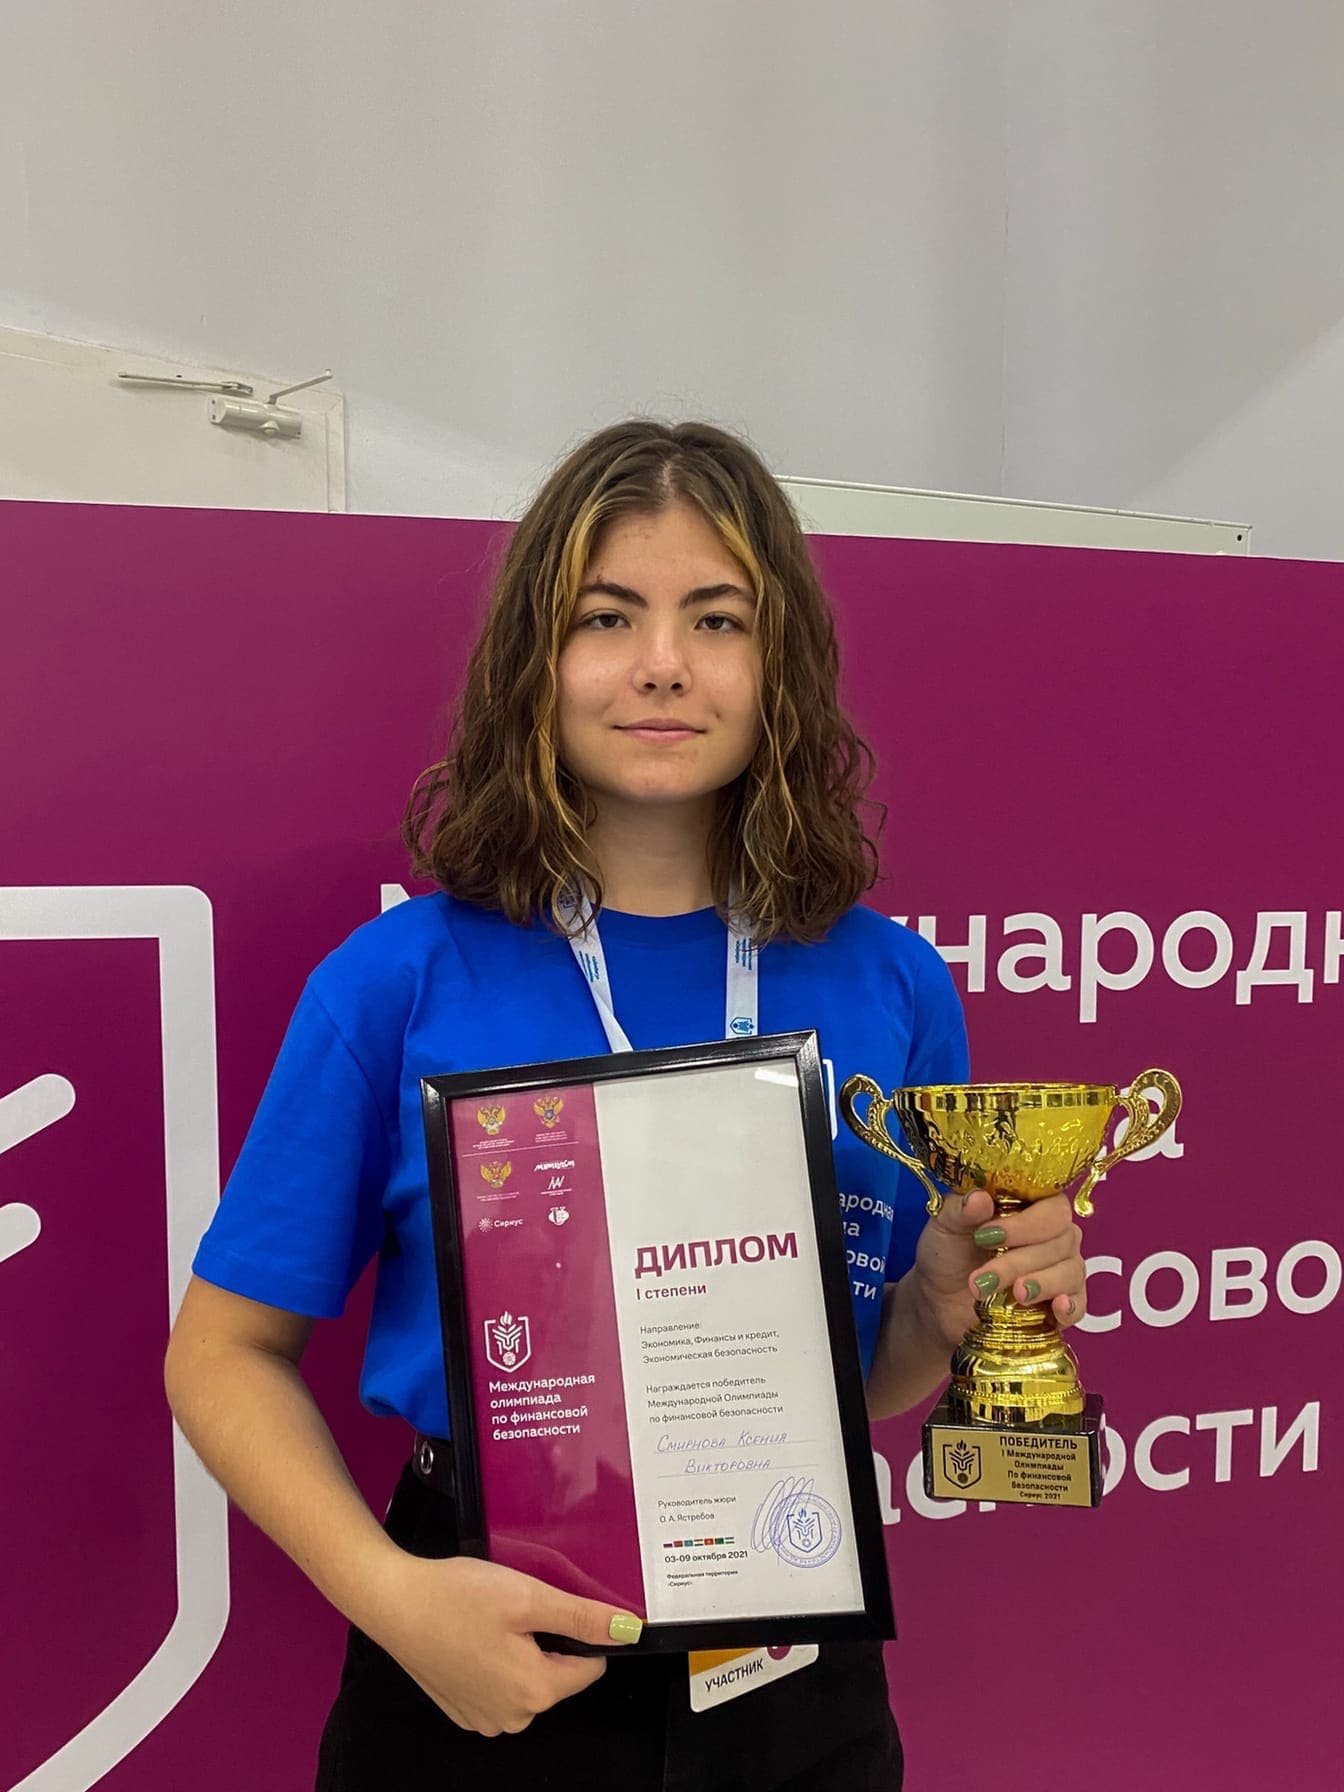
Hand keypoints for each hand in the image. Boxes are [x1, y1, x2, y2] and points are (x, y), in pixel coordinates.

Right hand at [368, 1552, 641, 1735]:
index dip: (577, 1630)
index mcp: (534, 1692)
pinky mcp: (464, 1709)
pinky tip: (473, 1634)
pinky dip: (494, 1659)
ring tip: (490, 1619)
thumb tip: (628, 1632)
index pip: (590, 1667)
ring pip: (528, 1678)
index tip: (550, 1607)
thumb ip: (582, 1618)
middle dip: (545, 1639)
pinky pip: (499, 1685)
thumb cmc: (455, 1597)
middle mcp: (513, 1717)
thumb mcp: (528, 1596)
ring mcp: (485, 1718)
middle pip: (557, 1673)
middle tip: (513, 1607)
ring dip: (519, 1649)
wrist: (394, 1602)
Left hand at [911, 1188, 1086, 1349]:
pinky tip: (1056, 1309)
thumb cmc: (947, 1253)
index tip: (987, 1236)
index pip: (1051, 1206)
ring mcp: (1062, 1269)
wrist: (939, 1300)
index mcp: (1030, 1206)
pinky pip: (1079, 1305)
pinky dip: (1070, 1306)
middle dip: (1021, 1260)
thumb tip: (980, 1199)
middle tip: (984, 1278)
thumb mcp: (944, 1227)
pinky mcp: (1060, 1304)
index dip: (1026, 1223)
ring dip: (1040, 1283)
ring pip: (1070, 1270)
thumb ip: (960, 1210)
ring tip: (1013, 1295)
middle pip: (1061, 1240)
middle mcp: (1054, 1234)